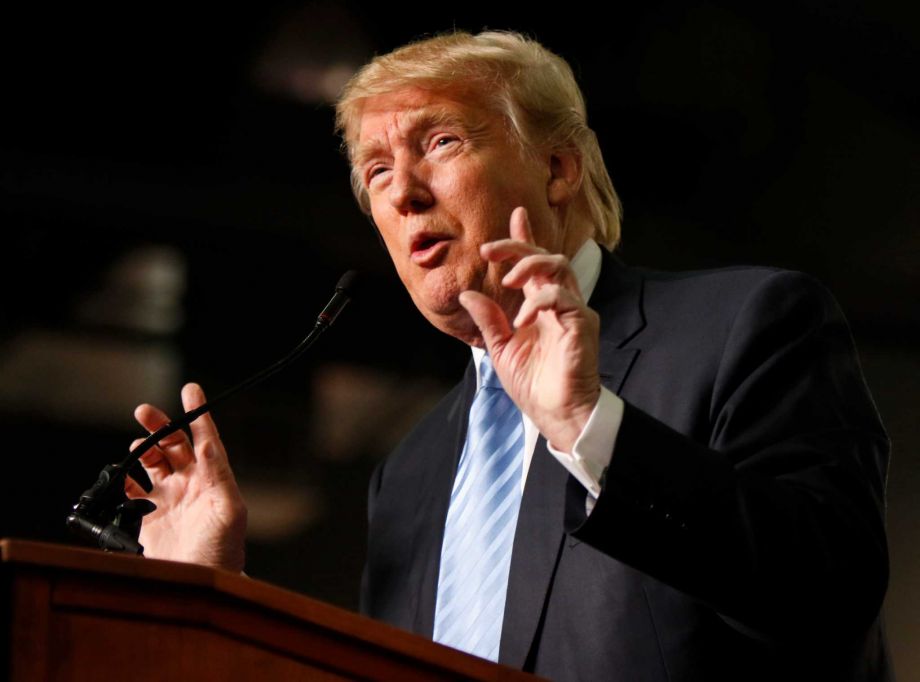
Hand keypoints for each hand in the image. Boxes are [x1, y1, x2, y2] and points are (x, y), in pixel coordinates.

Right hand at [125, 383, 246, 571]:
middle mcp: (192, 485)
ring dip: (144, 449)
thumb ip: (220, 475)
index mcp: (214, 480)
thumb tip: (209, 445)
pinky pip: (133, 491)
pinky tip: (121, 475)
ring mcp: (170, 499)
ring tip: (136, 446)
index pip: (206, 438)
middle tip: (144, 412)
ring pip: (153, 462)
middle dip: (160, 426)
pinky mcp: (149, 518)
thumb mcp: (229, 511)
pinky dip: (124, 479)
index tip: (190, 389)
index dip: (198, 413)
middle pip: (174, 445)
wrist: (201, 587)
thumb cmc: (224, 553)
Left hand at [459, 207, 600, 451]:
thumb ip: (488, 320)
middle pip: (545, 257)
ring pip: (558, 266)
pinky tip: (521, 320)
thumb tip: (466, 294)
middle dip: (518, 246)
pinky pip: (561, 298)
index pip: (534, 264)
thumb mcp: (500, 349)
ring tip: (507, 280)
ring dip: (529, 265)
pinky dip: (538, 302)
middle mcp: (558, 303)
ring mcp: (573, 311)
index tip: (517, 215)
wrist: (556, 414)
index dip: (524, 239)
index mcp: (540, 306)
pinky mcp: (581, 324)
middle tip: (488, 249)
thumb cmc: (534, 385)